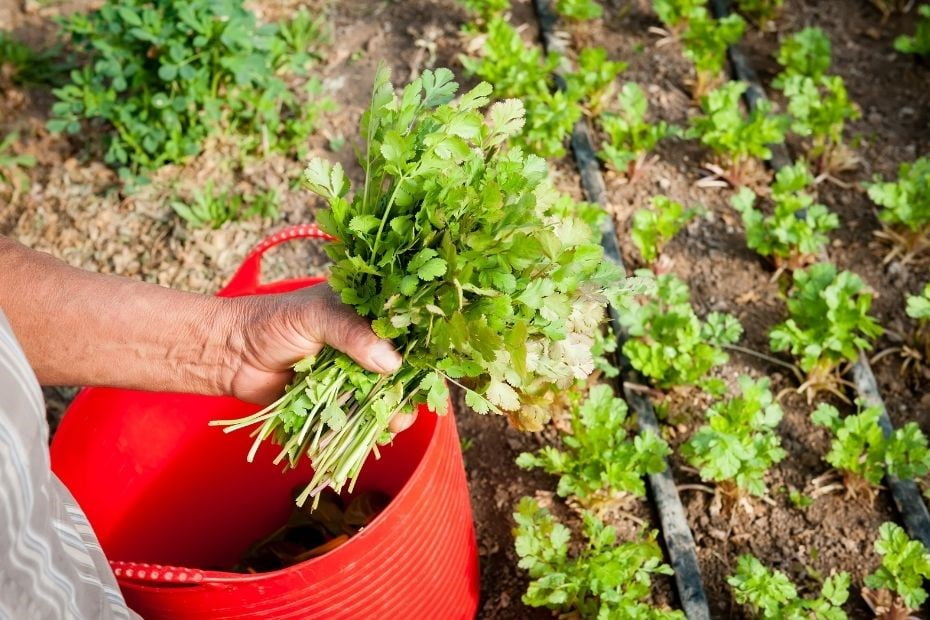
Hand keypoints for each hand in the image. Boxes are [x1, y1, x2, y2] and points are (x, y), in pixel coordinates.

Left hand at [225, 284, 415, 432]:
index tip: (434, 368)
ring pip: (380, 397)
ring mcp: (348, 374)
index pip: (403, 329)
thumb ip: (353, 335)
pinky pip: (355, 416)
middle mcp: (362, 344)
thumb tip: (392, 364)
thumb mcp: (316, 316)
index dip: (421, 349)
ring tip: (393, 426)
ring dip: (389, 413)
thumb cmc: (271, 321)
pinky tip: (369, 437)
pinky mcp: (333, 400)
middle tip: (410, 406)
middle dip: (407, 390)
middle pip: (399, 369)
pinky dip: (362, 428)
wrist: (229, 354)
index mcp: (364, 313)